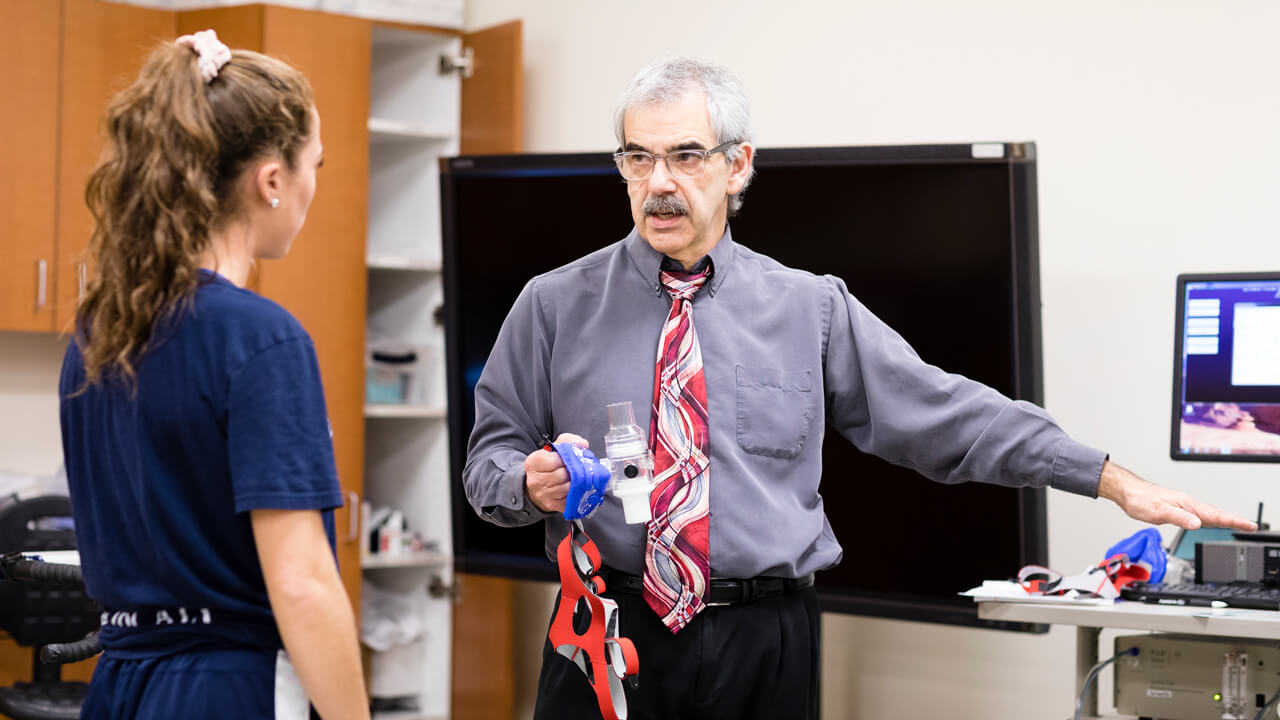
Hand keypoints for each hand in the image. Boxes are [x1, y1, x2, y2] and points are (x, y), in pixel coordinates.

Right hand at [524, 433, 589, 512]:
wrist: (539, 484)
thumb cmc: (548, 465)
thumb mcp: (554, 448)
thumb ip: (568, 441)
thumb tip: (582, 445)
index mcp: (533, 463)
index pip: (553, 461)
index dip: (565, 459)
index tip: (568, 458)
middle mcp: (535, 480)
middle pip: (561, 476)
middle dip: (572, 471)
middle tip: (576, 468)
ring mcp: (543, 494)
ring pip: (567, 488)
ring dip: (575, 482)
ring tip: (576, 477)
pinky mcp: (552, 504)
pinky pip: (570, 499)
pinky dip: (576, 493)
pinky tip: (575, 487)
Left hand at [1098, 460, 1257, 530]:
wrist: (1127, 492)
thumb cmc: (1140, 499)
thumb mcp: (1159, 511)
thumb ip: (1179, 518)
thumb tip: (1197, 524)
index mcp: (1186, 503)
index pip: (1214, 514)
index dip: (1233, 520)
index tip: (1248, 525)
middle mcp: (1186, 503)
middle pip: (1215, 513)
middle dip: (1234, 520)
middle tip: (1250, 526)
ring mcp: (1182, 506)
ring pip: (1207, 514)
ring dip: (1223, 520)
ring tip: (1238, 525)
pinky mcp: (1176, 508)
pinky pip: (1197, 515)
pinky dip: (1209, 519)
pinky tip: (1209, 523)